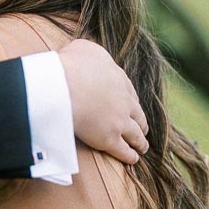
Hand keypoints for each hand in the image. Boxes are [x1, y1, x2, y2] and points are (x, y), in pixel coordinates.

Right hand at [58, 39, 147, 163]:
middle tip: (143, 127)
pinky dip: (130, 155)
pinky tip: (134, 159)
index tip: (133, 105)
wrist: (65, 86)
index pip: (129, 91)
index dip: (132, 100)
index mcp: (118, 78)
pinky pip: (124, 150)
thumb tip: (90, 56)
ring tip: (143, 146)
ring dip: (141, 141)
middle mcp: (124, 100)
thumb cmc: (70, 65)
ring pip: (135, 134)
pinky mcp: (109, 139)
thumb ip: (92, 53)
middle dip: (141, 121)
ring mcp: (119, 121)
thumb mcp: (84, 49)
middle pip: (137, 113)